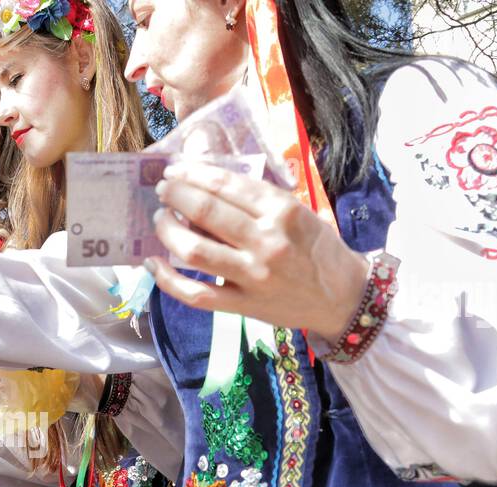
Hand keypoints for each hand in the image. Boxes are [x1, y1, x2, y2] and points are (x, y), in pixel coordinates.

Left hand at [147, 162, 368, 339]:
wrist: (342, 296)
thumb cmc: (317, 249)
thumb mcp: (296, 212)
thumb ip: (256, 201)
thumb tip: (205, 187)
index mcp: (282, 211)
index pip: (227, 185)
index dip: (194, 174)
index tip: (175, 170)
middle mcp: (267, 241)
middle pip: (206, 212)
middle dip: (176, 195)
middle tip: (163, 190)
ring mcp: (253, 275)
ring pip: (195, 250)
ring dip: (168, 231)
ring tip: (159, 218)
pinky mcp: (243, 305)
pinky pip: (197, 294)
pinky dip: (169, 280)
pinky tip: (153, 264)